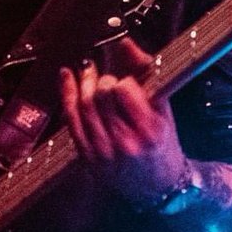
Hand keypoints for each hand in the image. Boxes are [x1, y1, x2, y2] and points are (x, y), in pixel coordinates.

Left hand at [59, 36, 187, 203]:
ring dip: (83, 83)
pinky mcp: (88, 158)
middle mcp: (126, 143)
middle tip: (105, 76)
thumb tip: (126, 44)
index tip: (124, 80)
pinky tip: (68, 80)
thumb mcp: (164, 110)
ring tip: (88, 71)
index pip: (124, 91)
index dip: (121, 80)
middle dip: (101, 80)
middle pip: (100, 97)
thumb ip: (146, 74)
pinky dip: (67, 96)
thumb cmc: (163, 145)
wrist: (159, 187)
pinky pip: (71, 121)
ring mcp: (104, 152)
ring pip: (84, 106)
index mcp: (149, 131)